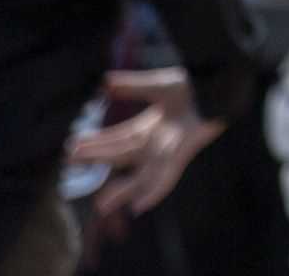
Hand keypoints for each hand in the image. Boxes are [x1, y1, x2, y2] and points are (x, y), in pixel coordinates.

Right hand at [68, 71, 221, 218]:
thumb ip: (134, 85)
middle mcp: (152, 144)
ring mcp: (166, 153)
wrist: (218, 91)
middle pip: (120, 157)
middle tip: (71, 165)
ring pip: (139, 177)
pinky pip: (165, 180)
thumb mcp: (159, 85)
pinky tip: (139, 207)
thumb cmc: (192, 88)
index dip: (94, 144)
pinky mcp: (180, 158)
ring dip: (121, 192)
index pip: (114, 139)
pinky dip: (153, 193)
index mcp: (146, 129)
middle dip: (97, 159)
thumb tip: (105, 80)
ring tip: (101, 206)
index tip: (71, 148)